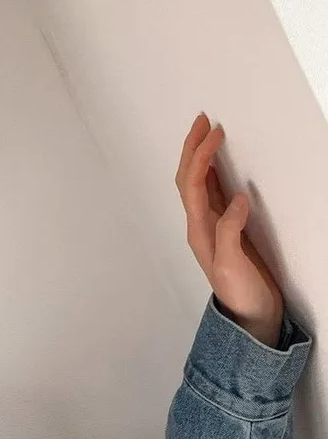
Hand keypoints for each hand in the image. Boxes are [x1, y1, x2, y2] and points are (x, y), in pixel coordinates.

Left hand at [176, 112, 284, 346]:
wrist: (250, 318)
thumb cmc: (240, 295)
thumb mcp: (232, 265)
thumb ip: (231, 232)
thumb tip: (238, 199)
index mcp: (199, 231)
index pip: (192, 184)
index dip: (200, 156)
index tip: (214, 132)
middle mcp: (201, 226)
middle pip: (189, 180)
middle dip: (193, 149)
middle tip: (202, 120)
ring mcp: (214, 228)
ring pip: (200, 185)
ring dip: (201, 158)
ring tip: (209, 134)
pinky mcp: (228, 231)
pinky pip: (216, 194)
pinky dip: (216, 174)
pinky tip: (222, 165)